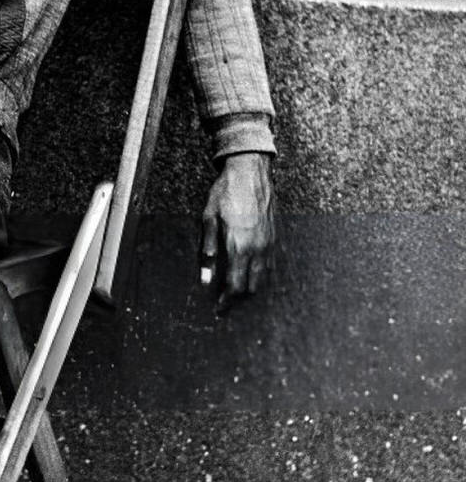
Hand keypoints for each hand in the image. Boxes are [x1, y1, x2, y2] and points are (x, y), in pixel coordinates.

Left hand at [200, 152, 275, 313]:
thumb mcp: (208, 219)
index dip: (227, 302)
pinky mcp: (275, 237)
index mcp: (239, 247)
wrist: (251, 172)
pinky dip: (261, 276)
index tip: (219, 309)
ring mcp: (269, 244)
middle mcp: (258, 250)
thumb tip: (205, 279)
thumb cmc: (226, 193)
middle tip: (226, 303)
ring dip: (250, 289)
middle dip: (238, 300)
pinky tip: (251, 274)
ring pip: (264, 279)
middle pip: (251, 288)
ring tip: (236, 292)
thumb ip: (208, 251)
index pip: (235, 286)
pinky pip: (271, 266)